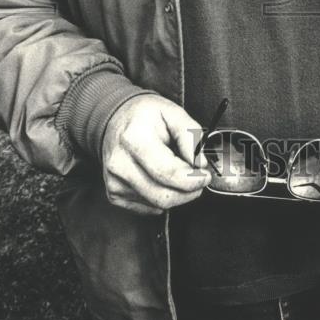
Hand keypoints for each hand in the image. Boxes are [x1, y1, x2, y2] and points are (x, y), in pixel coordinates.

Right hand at [102, 93, 210, 215]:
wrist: (115, 119)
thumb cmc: (144, 115)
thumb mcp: (173, 112)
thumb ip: (191, 135)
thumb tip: (200, 162)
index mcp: (134, 138)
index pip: (169, 173)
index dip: (193, 179)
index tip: (204, 175)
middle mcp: (120, 162)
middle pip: (163, 196)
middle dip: (188, 191)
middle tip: (198, 179)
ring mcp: (114, 181)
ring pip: (157, 205)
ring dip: (177, 195)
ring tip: (180, 176)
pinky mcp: (114, 193)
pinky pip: (147, 208)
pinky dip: (161, 198)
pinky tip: (162, 180)